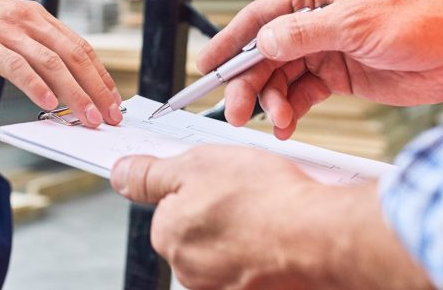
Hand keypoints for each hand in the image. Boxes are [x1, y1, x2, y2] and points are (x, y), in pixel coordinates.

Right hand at [0, 0, 123, 127]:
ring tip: (88, 117)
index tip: (113, 99)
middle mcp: (26, 18)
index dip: (100, 74)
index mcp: (35, 15)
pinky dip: (35, 85)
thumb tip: (58, 78)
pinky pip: (16, 66)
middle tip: (111, 115)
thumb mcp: (5, 27)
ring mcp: (5, 30)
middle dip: (96, 88)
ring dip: (74, 93)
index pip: (79, 46)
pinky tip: (48, 103)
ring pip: (51, 63)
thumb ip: (31, 45)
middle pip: (73, 55)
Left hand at [110, 146, 431, 289]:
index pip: (167, 206)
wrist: (322, 237)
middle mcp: (190, 269)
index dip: (194, 185)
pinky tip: (280, 233)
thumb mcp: (195, 165)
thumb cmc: (266, 200)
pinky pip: (253, 265)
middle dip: (218, 210)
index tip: (220, 183)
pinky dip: (265, 250)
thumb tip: (120, 174)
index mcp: (169, 235)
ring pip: (226, 248)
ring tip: (269, 212)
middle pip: (197, 229)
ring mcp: (222, 286)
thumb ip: (150, 173)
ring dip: (243, 230)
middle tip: (247, 192)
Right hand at [197, 0, 442, 137]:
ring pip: (280, 77)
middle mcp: (314, 22)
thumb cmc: (422, 23)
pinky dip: (290, 111)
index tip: (206, 67)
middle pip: (264, 53)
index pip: (259, 18)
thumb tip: (263, 42)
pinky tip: (287, 124)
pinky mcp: (339, 78)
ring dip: (271, 101)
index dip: (229, 42)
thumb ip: (302, 33)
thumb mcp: (354, 23)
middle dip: (248, 82)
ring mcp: (325, 51)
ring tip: (274, 121)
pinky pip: (301, 95)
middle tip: (235, 109)